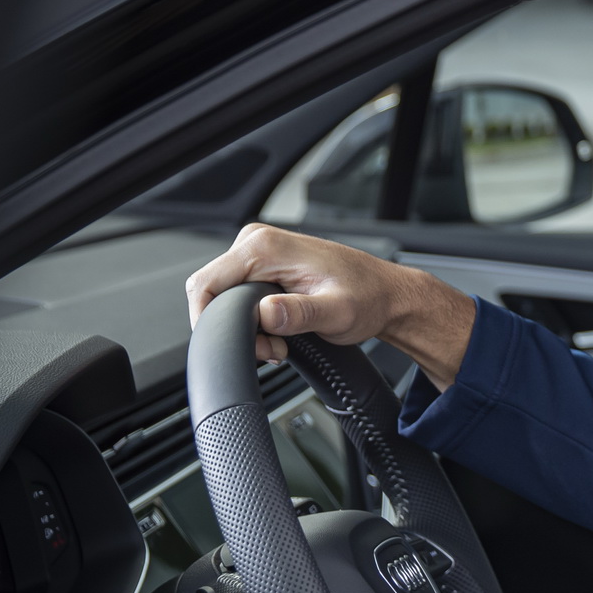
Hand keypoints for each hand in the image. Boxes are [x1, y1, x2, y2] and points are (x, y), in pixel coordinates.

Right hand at [184, 223, 476, 389]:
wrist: (388, 295)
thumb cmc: (368, 299)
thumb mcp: (336, 313)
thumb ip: (298, 314)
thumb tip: (265, 313)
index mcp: (265, 248)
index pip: (204, 285)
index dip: (208, 322)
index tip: (239, 347)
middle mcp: (257, 242)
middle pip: (212, 293)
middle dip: (233, 329)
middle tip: (272, 350)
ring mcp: (260, 252)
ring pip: (225, 297)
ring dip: (247, 328)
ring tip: (281, 344)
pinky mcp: (265, 265)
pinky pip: (240, 295)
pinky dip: (254, 320)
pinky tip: (280, 332)